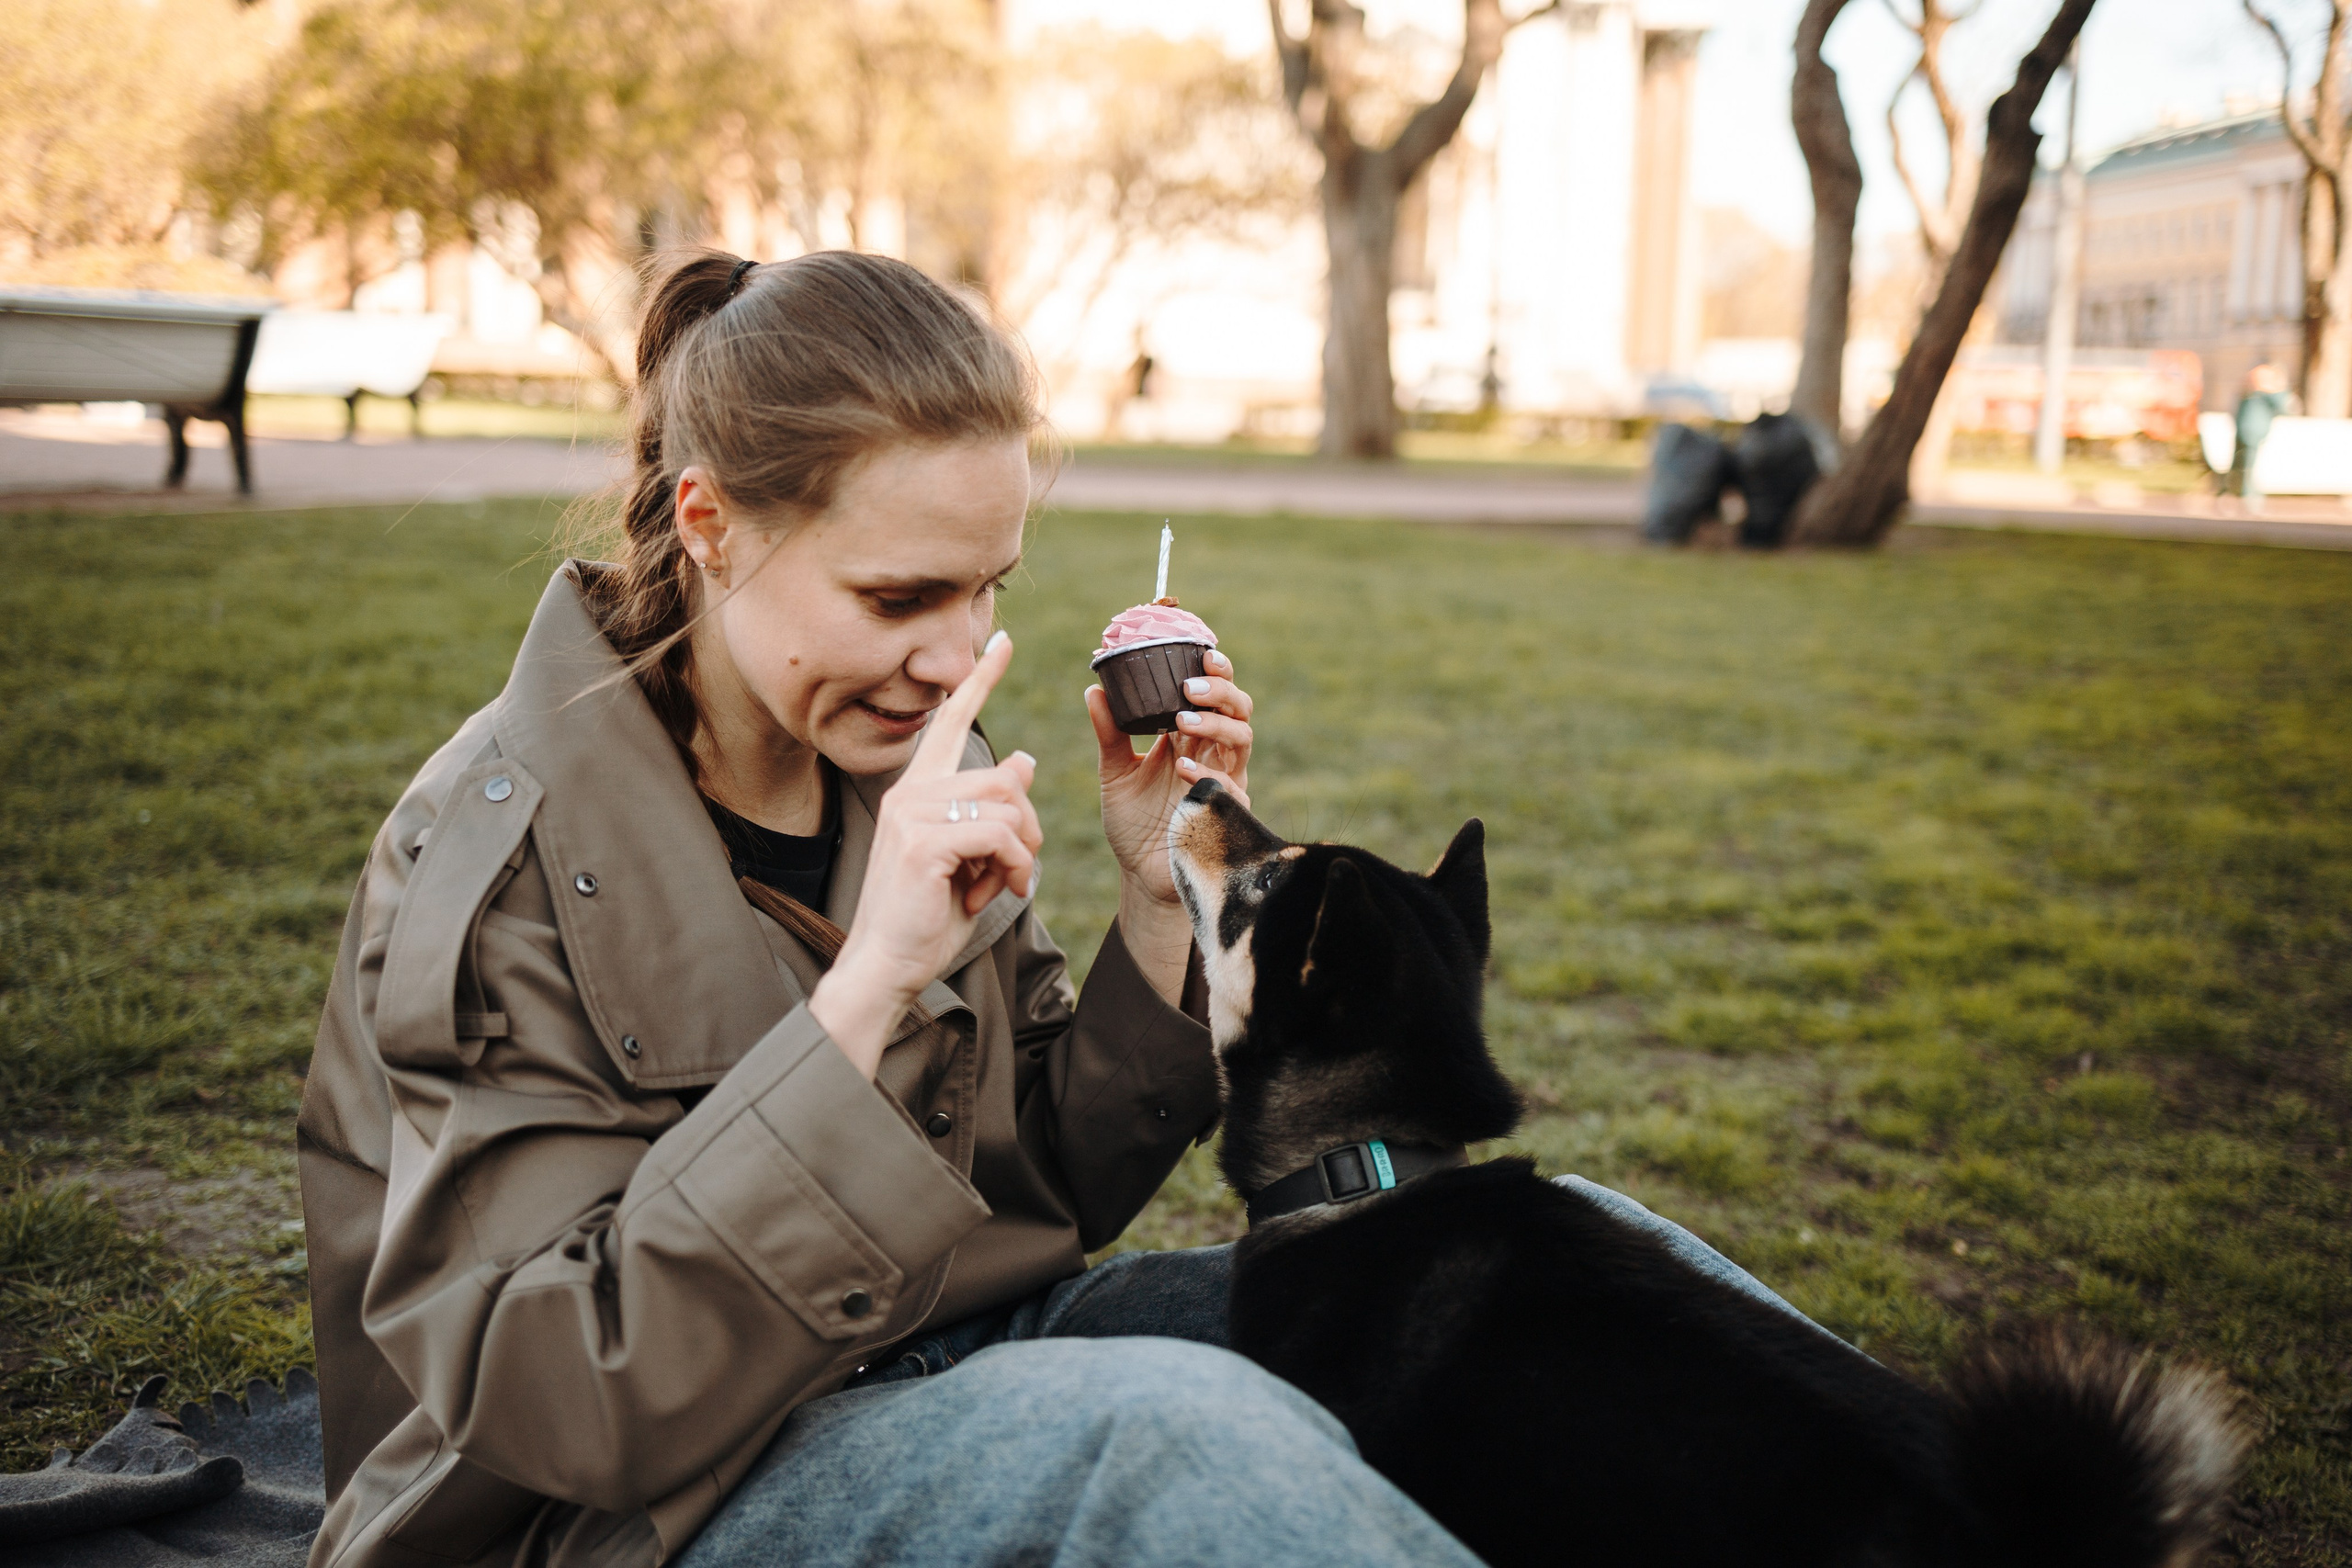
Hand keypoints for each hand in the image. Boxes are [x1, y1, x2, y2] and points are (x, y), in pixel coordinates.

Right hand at [811, 630, 1042, 1076]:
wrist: (885, 965)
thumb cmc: (924, 916)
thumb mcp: (968, 857)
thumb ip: (991, 811)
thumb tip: (1024, 760)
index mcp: (916, 790)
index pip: (950, 722)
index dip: (980, 680)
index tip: (1002, 641)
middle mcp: (909, 792)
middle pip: (1005, 776)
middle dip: (1027, 826)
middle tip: (1016, 869)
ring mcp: (912, 813)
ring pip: (1007, 804)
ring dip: (1021, 852)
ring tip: (1003, 885)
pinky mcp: (923, 841)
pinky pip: (999, 835)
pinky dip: (1012, 867)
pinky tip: (995, 893)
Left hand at [1089, 646, 1252, 908]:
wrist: (1140, 874)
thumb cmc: (1132, 822)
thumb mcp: (1114, 773)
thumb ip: (1109, 734)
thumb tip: (1093, 690)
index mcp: (1189, 737)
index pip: (1212, 694)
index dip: (1215, 671)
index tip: (1201, 653)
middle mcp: (1212, 754)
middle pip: (1238, 709)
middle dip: (1221, 692)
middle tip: (1191, 687)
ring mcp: (1223, 783)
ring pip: (1243, 740)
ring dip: (1217, 725)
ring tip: (1183, 721)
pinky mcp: (1226, 814)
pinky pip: (1231, 788)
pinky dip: (1209, 775)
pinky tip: (1183, 770)